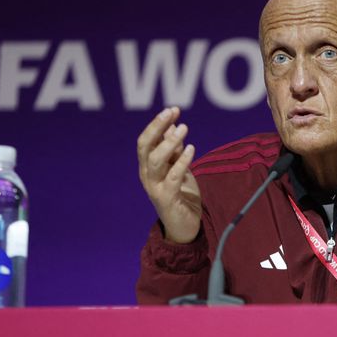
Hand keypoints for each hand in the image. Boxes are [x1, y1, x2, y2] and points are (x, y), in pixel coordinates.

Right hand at [137, 107, 201, 243]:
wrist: (184, 226)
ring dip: (169, 142)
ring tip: (184, 128)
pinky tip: (191, 149)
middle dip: (157, 127)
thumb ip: (173, 149)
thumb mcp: (178, 168)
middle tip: (172, 113)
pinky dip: (182, 162)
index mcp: (147, 167)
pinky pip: (173, 177)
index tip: (172, 110)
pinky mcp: (167, 199)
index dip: (156, 124)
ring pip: (156, 161)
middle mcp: (147, 176)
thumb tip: (172, 125)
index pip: (145, 141)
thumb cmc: (181, 195)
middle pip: (145, 147)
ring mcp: (155, 188)